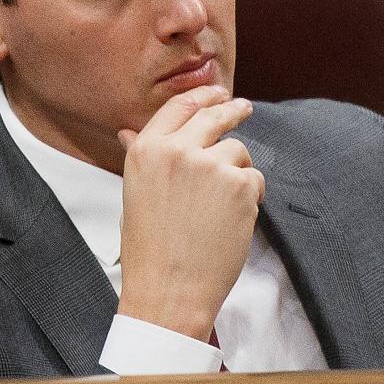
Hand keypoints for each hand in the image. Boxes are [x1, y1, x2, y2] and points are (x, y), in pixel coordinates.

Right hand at [115, 85, 265, 339]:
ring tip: (217, 210)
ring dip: (237, 174)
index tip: (218, 93)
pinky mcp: (240, 184)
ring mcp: (210, 165)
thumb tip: (127, 131)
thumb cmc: (150, 249)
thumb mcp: (136, 194)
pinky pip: (256, 178)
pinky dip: (252, 198)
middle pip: (214, 116)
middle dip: (232, 110)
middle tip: (243, 108)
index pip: (180, 106)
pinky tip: (232, 221)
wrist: (169, 291)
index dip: (202, 95)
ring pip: (239, 152)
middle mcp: (177, 150)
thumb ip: (141, 156)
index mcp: (146, 150)